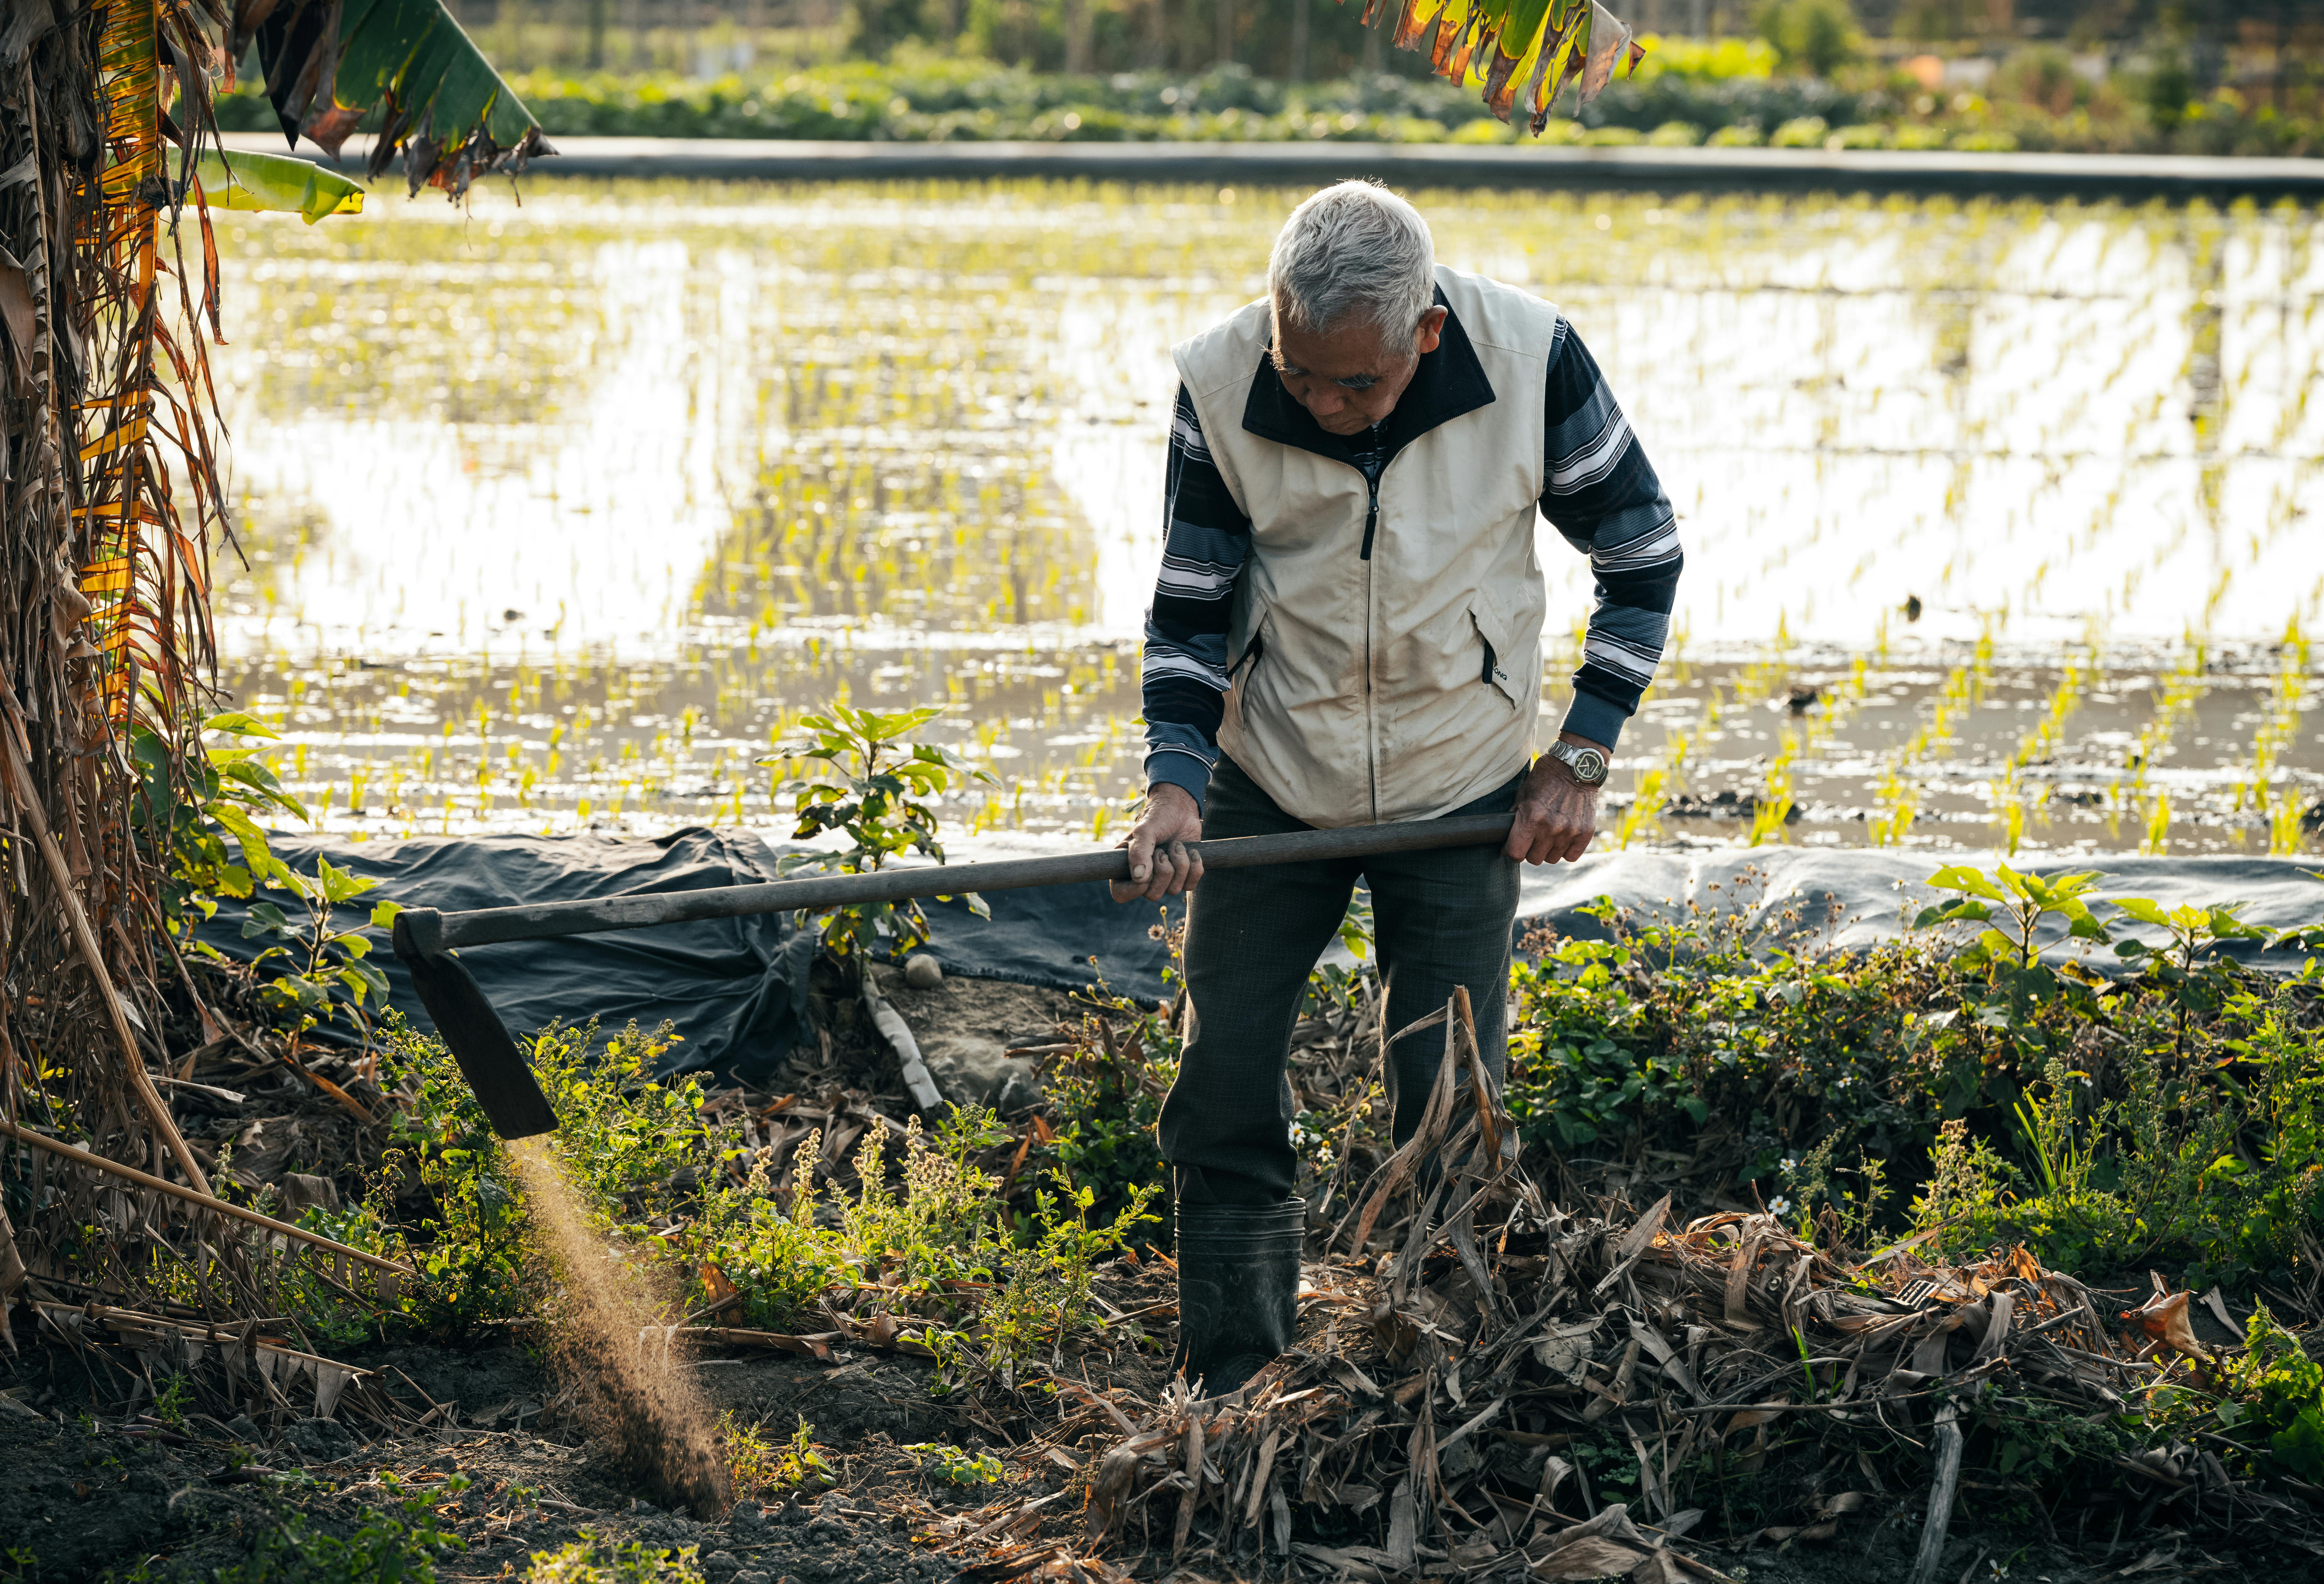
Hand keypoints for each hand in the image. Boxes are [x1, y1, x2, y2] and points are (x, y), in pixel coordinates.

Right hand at [1112, 782, 1204, 901]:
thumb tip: (1139, 878)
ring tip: (1176, 844)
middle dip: (1163, 871)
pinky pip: (1190, 886)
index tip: (1146, 868)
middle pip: (1152, 895)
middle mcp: (1144, 875)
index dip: (1135, 888)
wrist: (1181, 808)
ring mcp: (1164, 877)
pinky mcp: (1183, 875)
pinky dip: (1194, 868)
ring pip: (1174, 890)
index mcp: (1126, 866)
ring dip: (1179, 864)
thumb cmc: (1157, 817)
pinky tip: (1192, 852)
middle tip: (1162, 850)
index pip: (1122, 894)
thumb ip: (1139, 852)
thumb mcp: (1144, 830)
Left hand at [1505, 735, 1603, 864]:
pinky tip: (1563, 837)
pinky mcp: (1585, 832)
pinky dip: (1565, 850)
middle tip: (1532, 838)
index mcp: (1531, 817)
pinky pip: (1571, 856)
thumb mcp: (1523, 794)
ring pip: (1552, 859)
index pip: (1515, 853)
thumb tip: (1506, 839)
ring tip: (1549, 835)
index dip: (1511, 851)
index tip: (1513, 846)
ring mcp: (1570, 831)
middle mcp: (1550, 827)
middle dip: (1530, 850)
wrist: (1576, 767)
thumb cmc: (1546, 778)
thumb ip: (1515, 817)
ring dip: (1548, 850)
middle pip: (1534, 859)